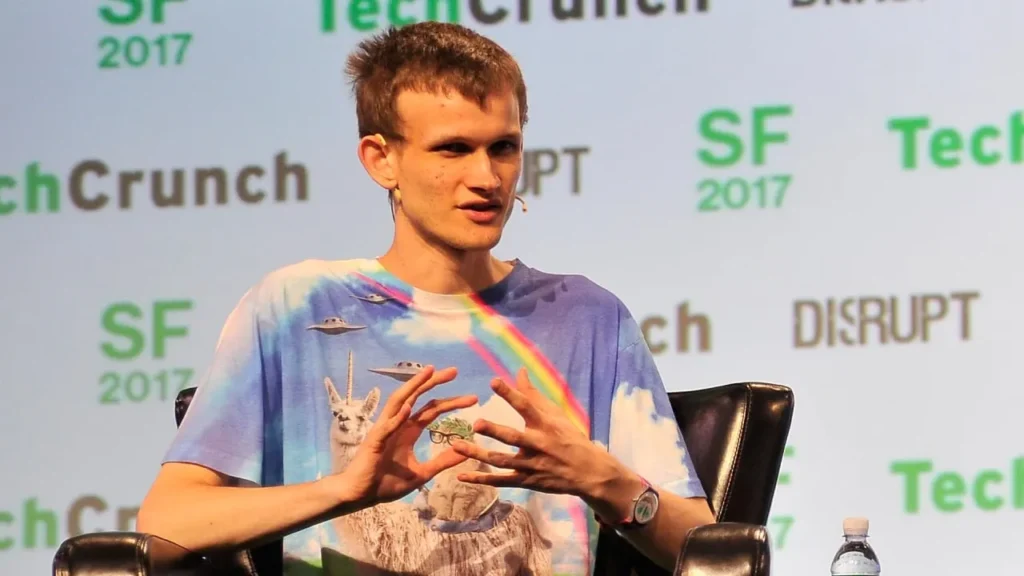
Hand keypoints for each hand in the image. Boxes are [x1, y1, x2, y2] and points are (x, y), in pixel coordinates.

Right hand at [333, 365, 476, 507]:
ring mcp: (384, 430)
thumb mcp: (422, 473)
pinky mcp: (374, 442)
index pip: (431, 410)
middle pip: (417, 397)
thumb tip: (465, 451)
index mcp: (408, 430)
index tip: (473, 398)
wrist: (360, 495)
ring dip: (414, 386)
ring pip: (399, 402)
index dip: (451, 402)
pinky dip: (397, 417)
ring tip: (429, 372)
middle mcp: (397, 424)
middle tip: (454, 370)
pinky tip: (409, 408)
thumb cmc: (386, 484)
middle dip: (434, 382)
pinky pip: (386, 427)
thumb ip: (442, 461)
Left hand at [450, 368, 625, 500]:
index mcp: (545, 425)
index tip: (494, 381)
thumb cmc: (569, 437)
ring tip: (458, 446)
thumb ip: (533, 394)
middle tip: (477, 423)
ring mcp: (530, 465)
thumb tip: (520, 370)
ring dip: (479, 455)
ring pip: (501, 461)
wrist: (587, 472)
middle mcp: (537, 445)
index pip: (526, 406)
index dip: (510, 394)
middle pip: (513, 438)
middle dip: (495, 431)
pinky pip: (500, 481)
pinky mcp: (525, 481)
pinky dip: (481, 479)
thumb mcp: (555, 414)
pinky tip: (461, 476)